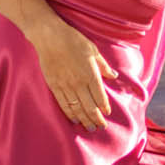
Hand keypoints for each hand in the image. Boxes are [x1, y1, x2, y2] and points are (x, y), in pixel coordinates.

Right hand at [31, 15, 111, 131]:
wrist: (50, 37)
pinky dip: (69, 113)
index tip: (107, 112)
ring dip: (84, 119)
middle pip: (89, 106)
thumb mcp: (93, 50)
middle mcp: (79, 83)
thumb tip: (113, 75)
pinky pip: (63, 104)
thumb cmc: (73, 40)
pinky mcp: (54, 86)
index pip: (100, 96)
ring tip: (90, 127)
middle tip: (101, 127)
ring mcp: (65, 86)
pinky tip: (74, 119)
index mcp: (90, 74)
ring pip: (77, 108)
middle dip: (96, 118)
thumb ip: (103, 65)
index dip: (104, 107)